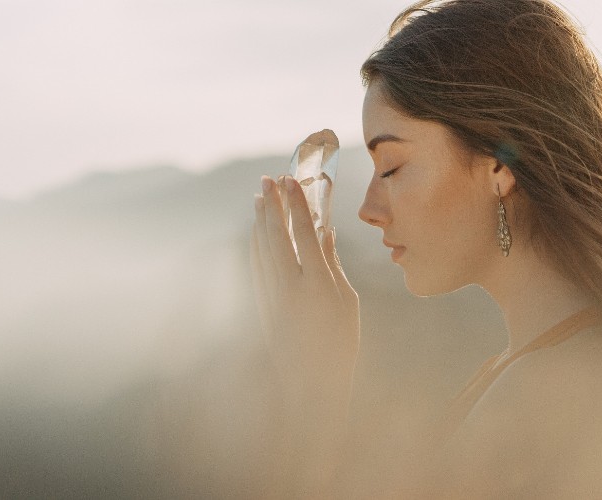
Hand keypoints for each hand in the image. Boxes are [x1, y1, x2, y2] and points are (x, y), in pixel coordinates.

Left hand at [250, 175, 359, 408]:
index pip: (304, 233)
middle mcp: (290, 287)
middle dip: (272, 204)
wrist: (310, 383)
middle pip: (276, 235)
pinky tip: (255, 231)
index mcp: (317, 285)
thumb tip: (325, 233)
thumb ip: (332, 264)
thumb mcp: (346, 301)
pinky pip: (255, 266)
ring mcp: (271, 297)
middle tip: (268, 179)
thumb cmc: (339, 342)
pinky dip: (254, 244)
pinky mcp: (261, 305)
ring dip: (259, 220)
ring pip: (260, 248)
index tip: (291, 180)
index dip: (296, 204)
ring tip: (259, 197)